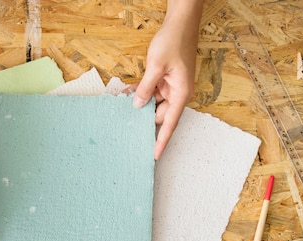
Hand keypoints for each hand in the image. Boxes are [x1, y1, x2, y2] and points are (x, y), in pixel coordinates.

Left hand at [131, 2, 201, 159]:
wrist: (180, 22)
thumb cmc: (174, 42)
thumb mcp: (156, 66)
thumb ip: (146, 88)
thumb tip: (138, 105)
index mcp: (181, 93)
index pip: (170, 124)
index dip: (161, 141)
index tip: (155, 155)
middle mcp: (177, 92)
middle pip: (159, 114)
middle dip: (142, 117)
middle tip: (125, 125)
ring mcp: (171, 86)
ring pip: (152, 102)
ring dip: (138, 102)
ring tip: (122, 104)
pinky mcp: (164, 79)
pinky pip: (150, 90)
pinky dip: (140, 91)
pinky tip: (126, 93)